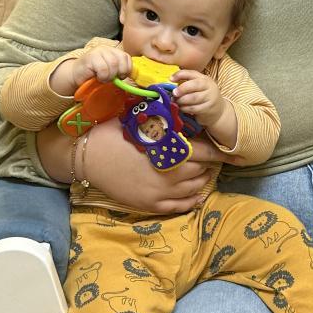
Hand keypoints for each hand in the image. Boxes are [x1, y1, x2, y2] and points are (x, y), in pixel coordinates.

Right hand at [37, 120, 239, 213]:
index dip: (216, 150)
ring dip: (202, 180)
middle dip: (208, 165)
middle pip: (202, 170)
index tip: (223, 149)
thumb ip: (162, 119)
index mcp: (169, 150)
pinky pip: (181, 206)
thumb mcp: (139, 122)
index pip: (203, 151)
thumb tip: (177, 106)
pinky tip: (198, 194)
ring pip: (195, 188)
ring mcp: (162, 192)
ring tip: (204, 173)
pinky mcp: (152, 205)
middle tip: (211, 160)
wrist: (88, 157)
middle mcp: (171, 173)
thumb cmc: (112, 134)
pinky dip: (193, 200)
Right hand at [51, 46, 130, 95]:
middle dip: (119, 73)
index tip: (121, 77)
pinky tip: (98, 78)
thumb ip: (119, 71)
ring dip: (110, 76)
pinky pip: (103, 68)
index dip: (127, 68)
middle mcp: (106, 48)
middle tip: (112, 79)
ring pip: (113, 64)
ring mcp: (98, 51)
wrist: (76, 75)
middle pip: (121, 60)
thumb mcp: (110, 72)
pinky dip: (103, 76)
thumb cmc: (94, 75)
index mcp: (113, 51)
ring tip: (103, 79)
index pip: (127, 57)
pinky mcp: (91, 57)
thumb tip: (133, 77)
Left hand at [172, 70, 225, 124]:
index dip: (180, 75)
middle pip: (194, 85)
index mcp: (204, 78)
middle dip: (182, 89)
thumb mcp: (198, 87)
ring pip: (193, 98)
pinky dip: (185, 108)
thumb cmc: (204, 96)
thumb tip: (171, 83)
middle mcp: (208, 86)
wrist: (219, 110)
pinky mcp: (208, 108)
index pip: (192, 73)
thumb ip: (187, 83)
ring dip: (182, 100)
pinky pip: (194, 108)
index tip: (171, 79)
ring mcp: (210, 97)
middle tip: (174, 93)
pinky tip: (181, 108)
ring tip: (176, 102)